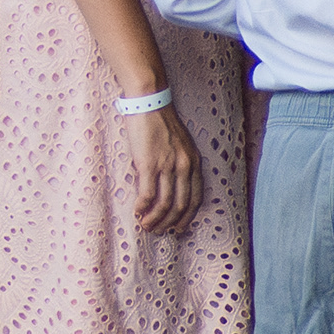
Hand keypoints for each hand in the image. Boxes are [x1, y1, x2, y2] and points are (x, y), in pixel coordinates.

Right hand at [123, 102, 204, 233]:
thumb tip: (166, 185)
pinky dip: (142, 207)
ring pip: (164, 203)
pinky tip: (137, 212)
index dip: (187, 216)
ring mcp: (167, 166)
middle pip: (181, 205)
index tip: (179, 227)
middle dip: (170, 223)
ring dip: (155, 219)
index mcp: (194, 161)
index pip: (195, 197)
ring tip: (146, 226)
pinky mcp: (149, 164)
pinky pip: (147, 194)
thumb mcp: (178, 143)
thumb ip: (178, 163)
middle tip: (160, 231)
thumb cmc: (160, 121)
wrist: (149, 102)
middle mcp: (184, 166)